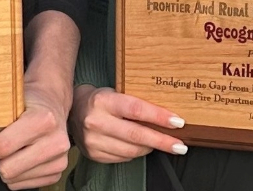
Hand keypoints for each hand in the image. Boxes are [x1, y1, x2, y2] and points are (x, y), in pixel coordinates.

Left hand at [0, 77, 71, 188]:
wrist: (52, 100)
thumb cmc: (30, 99)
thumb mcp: (13, 99)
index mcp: (43, 120)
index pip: (4, 146)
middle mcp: (55, 141)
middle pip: (8, 169)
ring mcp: (59, 158)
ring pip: (15, 180)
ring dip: (7, 168)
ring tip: (11, 150)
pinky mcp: (58, 170)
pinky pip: (26, 185)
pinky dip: (17, 175)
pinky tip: (20, 157)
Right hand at [68, 85, 186, 163]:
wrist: (72, 112)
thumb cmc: (99, 100)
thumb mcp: (114, 93)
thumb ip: (134, 104)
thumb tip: (165, 117)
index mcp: (103, 101)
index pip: (136, 109)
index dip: (158, 117)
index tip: (177, 122)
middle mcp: (96, 121)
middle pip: (136, 134)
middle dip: (162, 141)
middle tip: (179, 145)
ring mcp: (94, 140)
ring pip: (131, 150)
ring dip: (149, 148)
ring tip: (159, 143)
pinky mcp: (94, 154)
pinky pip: (123, 158)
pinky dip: (135, 153)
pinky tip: (140, 147)